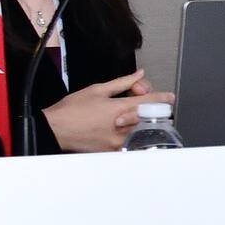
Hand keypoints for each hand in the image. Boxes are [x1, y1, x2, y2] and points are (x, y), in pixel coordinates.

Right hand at [45, 71, 172, 153]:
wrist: (55, 129)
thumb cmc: (71, 110)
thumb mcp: (98, 90)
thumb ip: (122, 82)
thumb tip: (138, 74)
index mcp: (118, 108)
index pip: (149, 101)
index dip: (162, 98)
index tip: (169, 97)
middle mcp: (121, 126)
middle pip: (151, 118)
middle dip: (154, 111)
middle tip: (152, 107)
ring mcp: (118, 140)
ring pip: (144, 132)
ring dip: (146, 124)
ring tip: (139, 119)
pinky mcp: (112, 150)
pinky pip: (132, 144)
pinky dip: (135, 136)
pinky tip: (129, 131)